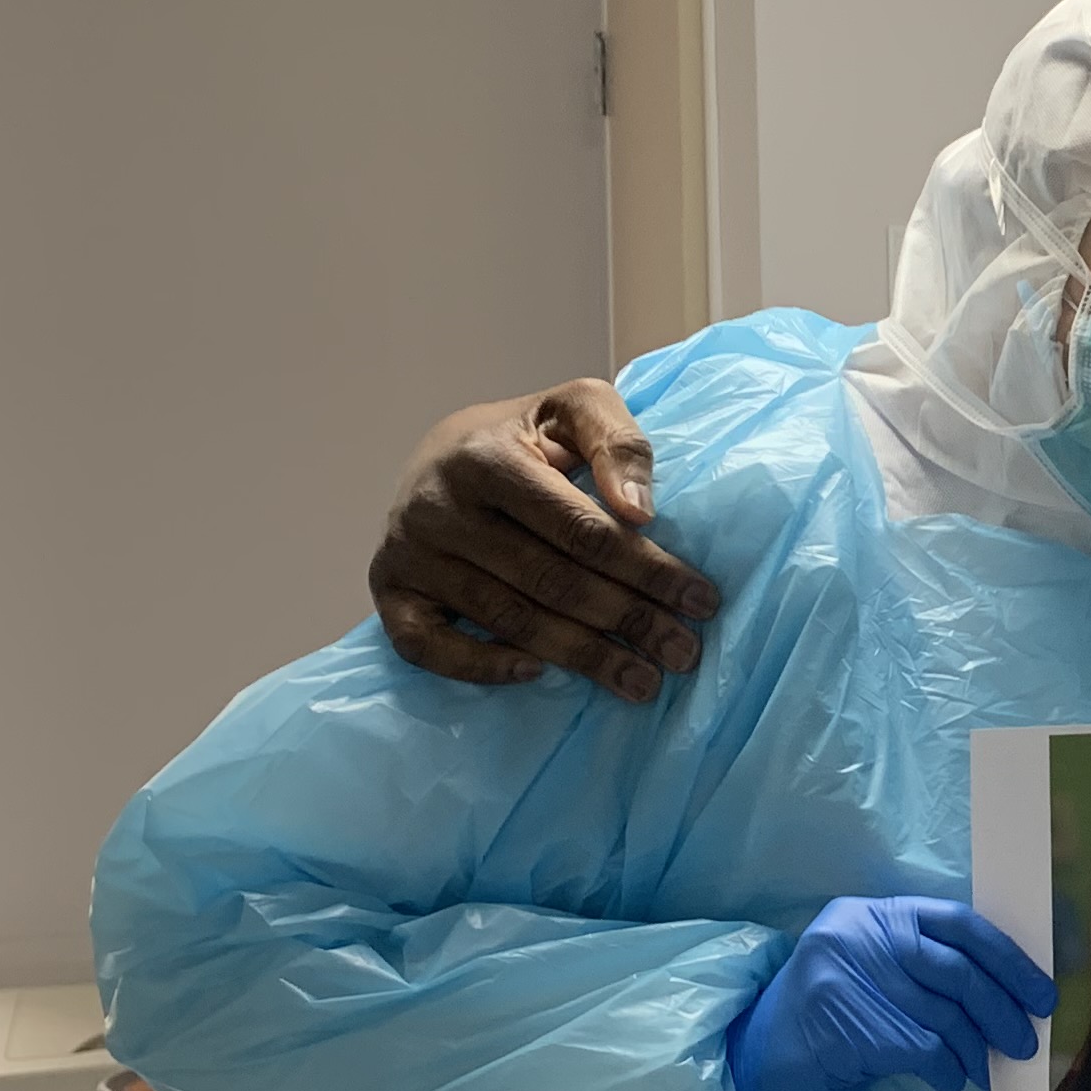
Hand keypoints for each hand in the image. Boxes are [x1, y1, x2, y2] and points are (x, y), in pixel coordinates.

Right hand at [368, 382, 721, 702]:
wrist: (441, 451)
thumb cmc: (525, 435)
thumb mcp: (575, 407)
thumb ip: (617, 441)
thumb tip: (640, 511)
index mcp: (486, 458)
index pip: (580, 529)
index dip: (646, 568)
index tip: (701, 600)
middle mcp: (438, 508)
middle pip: (551, 580)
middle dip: (628, 620)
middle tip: (683, 653)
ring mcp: (408, 553)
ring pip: (508, 618)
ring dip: (582, 657)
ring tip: (643, 682)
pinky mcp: (389, 589)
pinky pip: (427, 646)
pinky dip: (480, 666)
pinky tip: (538, 675)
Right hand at [723, 898, 1058, 1090]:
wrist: (760, 1069)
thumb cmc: (832, 1023)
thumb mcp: (876, 976)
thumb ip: (927, 967)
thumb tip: (1012, 988)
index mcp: (870, 913)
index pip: (958, 922)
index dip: (1007, 959)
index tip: (1039, 991)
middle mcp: (857, 936)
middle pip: (957, 970)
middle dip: (1002, 1009)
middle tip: (1025, 1041)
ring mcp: (848, 978)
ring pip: (945, 1014)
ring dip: (976, 1049)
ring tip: (985, 1069)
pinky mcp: (847, 1025)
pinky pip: (925, 1048)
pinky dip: (948, 1070)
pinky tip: (950, 1080)